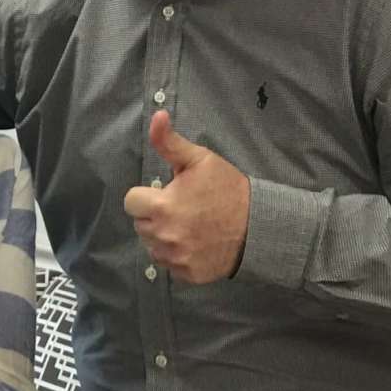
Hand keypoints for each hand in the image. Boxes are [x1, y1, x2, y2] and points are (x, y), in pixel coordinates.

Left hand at [122, 111, 250, 282]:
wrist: (259, 226)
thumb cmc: (227, 189)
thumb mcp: (199, 159)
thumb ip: (170, 142)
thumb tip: (156, 116)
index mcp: (162, 206)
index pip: (131, 202)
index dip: (146, 195)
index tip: (165, 193)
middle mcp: (164, 236)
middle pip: (140, 224)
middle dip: (154, 215)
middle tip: (181, 208)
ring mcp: (175, 258)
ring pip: (152, 246)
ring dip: (163, 236)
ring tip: (188, 225)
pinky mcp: (187, 274)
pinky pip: (169, 264)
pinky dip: (177, 255)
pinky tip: (195, 243)